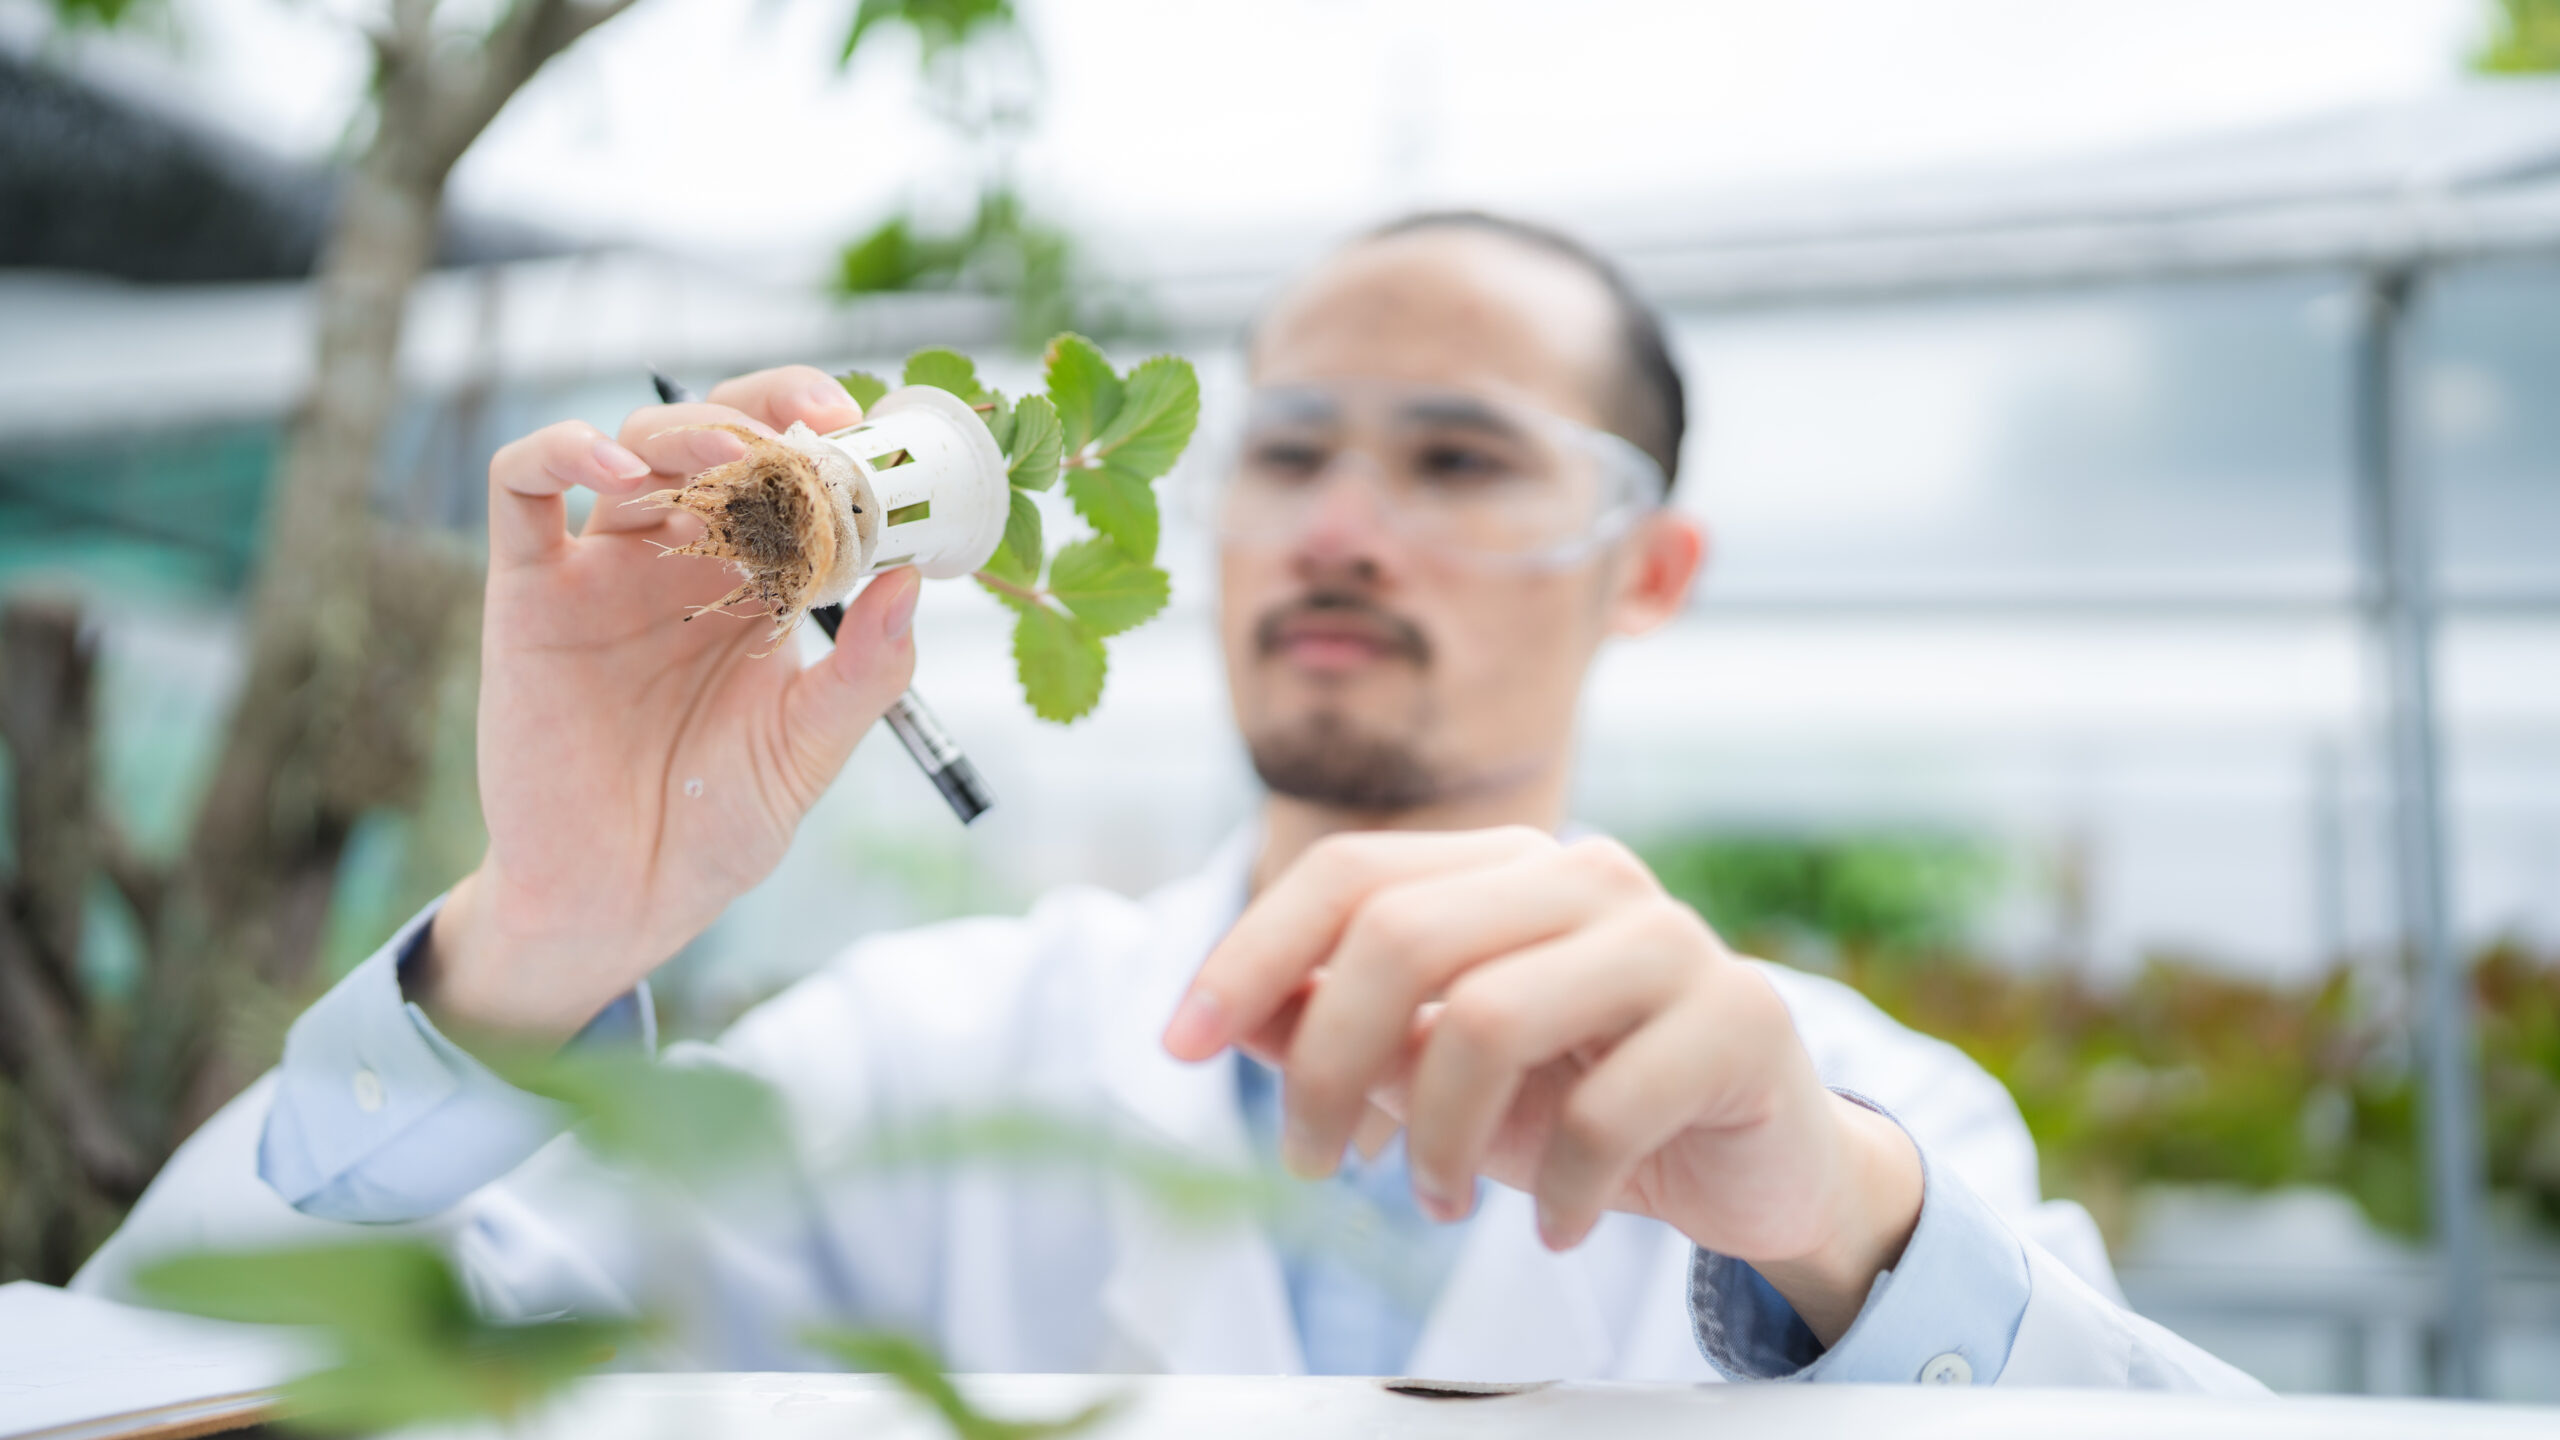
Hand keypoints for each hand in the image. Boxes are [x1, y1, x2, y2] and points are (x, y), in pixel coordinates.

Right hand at [418, 367, 918, 1039]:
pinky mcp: (529, 592)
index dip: (829, 437)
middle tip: (821, 422)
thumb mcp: (809, 749)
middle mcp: (682, 560)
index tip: (876, 432)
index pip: (794, 475)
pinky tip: (615, 469)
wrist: (622, 900)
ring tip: (740, 454)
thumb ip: (866, 672)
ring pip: (635, 447)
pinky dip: (561, 452)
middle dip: (770, 413)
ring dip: (689, 430)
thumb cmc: (717, 825)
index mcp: (757, 583)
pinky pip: (521, 487)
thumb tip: (914, 580)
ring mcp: (603, 568)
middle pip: (719, 439)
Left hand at [1162, 827, 1922, 1344]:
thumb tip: (1237, 1020)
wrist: (1758, 1161)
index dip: (1248, 953)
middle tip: (1316, 1167)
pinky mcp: (1739, 1018)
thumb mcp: (1443, 1077)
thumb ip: (1347, 1036)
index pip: (1349, 872)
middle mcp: (1585, 875)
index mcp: (1505, 866)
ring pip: (1488, 1016)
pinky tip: (1553, 1229)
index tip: (1177, 1047)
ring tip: (1432, 1204)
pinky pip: (1604, 1111)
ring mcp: (1669, 937)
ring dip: (1436, 1137)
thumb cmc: (1583, 1103)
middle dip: (1327, 1065)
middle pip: (1400, 935)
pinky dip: (1555, 1192)